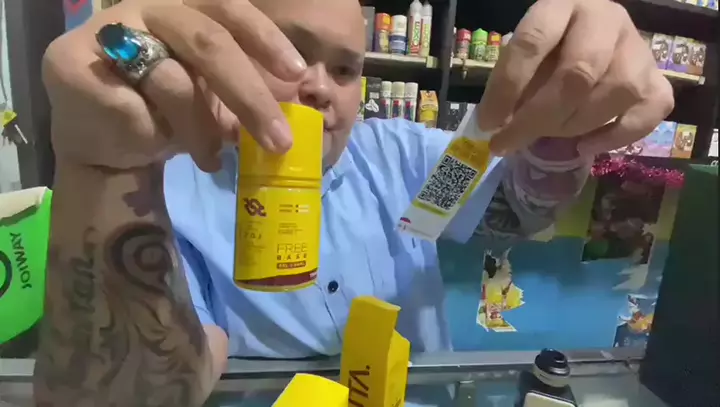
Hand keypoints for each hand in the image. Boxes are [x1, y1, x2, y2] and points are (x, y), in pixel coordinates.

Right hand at [42, 0, 305, 171]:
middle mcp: (146, 8)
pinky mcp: (71, 64)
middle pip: (207, 42)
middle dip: (249, 96)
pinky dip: (153, 137)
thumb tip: (291, 109)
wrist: (100, 139)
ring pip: (173, 81)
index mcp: (184, 7)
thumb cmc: (163, 110)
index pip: (229, 9)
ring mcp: (107, 32)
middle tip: (278, 141)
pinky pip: (134, 110)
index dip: (265, 39)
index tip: (296, 74)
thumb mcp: (209, 96)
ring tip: (210, 160)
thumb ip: (240, 91)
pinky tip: (149, 145)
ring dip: (200, 130)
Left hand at [477, 0, 673, 155]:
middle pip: (579, 72)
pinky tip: (587, 146)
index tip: (487, 123)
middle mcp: (605, 19)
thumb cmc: (546, 51)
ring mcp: (637, 47)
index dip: (507, 87)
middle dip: (540, 117)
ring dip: (578, 125)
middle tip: (512, 141)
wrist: (588, 37)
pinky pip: (651, 110)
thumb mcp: (522, 58)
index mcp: (561, 5)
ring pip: (619, 90)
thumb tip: (497, 128)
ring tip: (552, 136)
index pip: (533, 42)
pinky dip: (618, 136)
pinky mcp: (658, 77)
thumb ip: (511, 86)